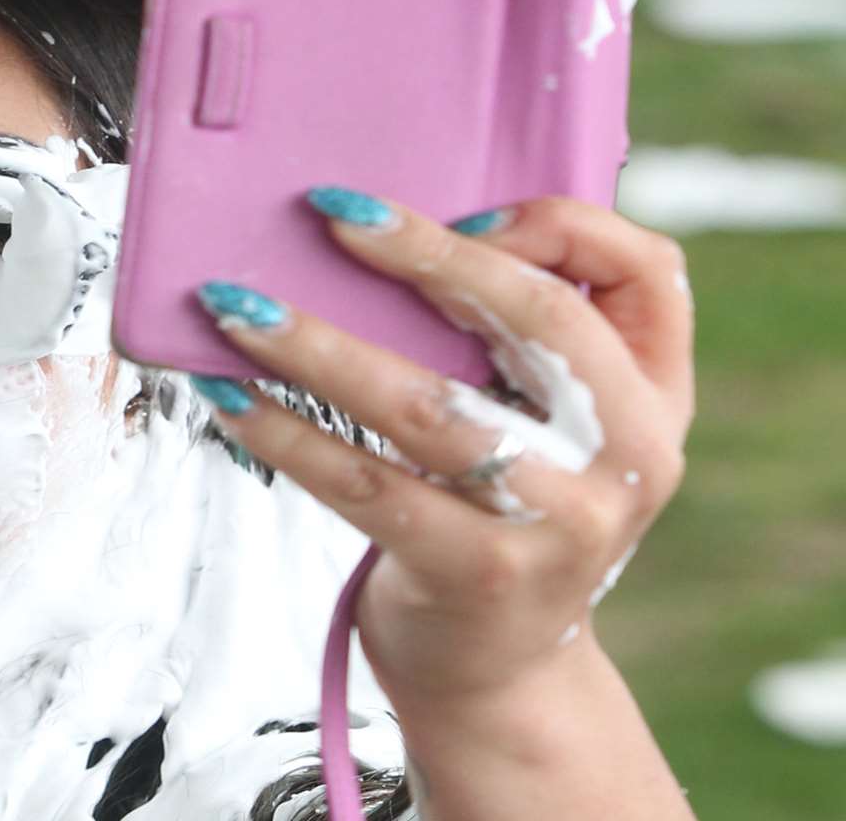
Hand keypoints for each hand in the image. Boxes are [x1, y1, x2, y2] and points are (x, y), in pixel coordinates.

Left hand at [188, 187, 693, 703]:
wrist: (502, 674)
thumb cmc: (504, 515)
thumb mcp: (558, 427)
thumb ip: (526, 339)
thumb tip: (397, 229)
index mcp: (653, 399)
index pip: (647, 272)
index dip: (555, 225)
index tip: (458, 207)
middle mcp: (628, 457)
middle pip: (539, 319)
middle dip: (426, 255)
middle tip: (329, 211)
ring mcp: (559, 523)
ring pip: (429, 405)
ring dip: (319, 346)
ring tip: (235, 308)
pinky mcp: (479, 573)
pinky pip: (367, 485)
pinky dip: (287, 436)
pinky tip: (230, 399)